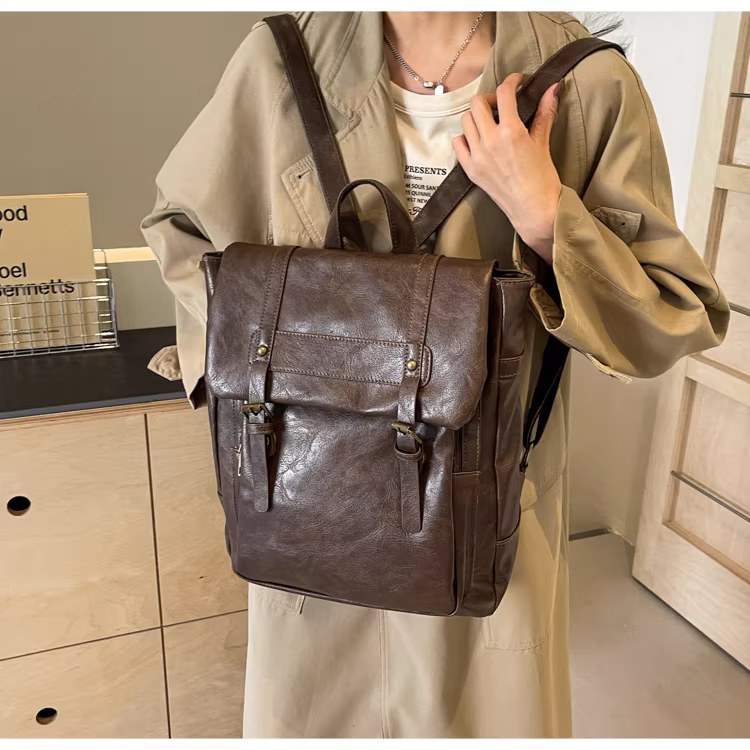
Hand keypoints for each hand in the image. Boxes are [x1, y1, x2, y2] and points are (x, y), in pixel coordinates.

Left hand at [451, 73, 561, 264]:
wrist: (533, 209)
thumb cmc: (542, 179)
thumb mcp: (543, 142)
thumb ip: (545, 112)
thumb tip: (552, 87)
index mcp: (511, 132)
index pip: (504, 93)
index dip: (511, 81)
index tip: (516, 82)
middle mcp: (490, 142)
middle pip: (477, 103)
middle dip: (490, 98)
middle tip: (500, 105)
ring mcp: (477, 156)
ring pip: (466, 121)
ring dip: (476, 116)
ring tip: (490, 122)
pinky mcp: (470, 170)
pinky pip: (458, 143)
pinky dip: (465, 137)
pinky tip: (478, 140)